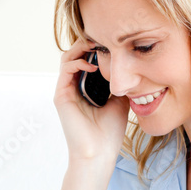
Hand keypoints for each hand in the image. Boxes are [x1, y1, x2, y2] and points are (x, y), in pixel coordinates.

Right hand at [54, 40, 129, 163]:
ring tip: (98, 45)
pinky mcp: (61, 96)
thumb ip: (120, 83)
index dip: (97, 48)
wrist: (99, 153)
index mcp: (86, 88)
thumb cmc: (110, 132)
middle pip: (76, 54)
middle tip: (105, 36)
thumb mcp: (120, 101)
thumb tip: (130, 65)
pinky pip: (66, 69)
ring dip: (82, 48)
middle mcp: (73, 87)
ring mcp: (65, 90)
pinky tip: (93, 65)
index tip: (113, 41)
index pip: (87, 59)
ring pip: (68, 57)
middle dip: (89, 43)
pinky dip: (78, 62)